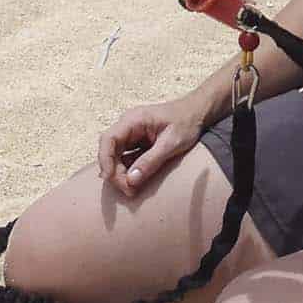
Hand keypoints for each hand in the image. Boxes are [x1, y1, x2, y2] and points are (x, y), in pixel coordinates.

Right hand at [97, 94, 213, 196]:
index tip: (109, 178)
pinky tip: (135, 181)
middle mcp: (128, 125)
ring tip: (132, 189)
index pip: (108, 139)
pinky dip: (128, 170)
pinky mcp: (137, 142)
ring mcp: (132, 133)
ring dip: (120, 173)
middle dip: (115, 172)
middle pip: (110, 151)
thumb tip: (130, 180)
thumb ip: (151, 161)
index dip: (105, 160)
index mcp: (133, 120)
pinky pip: (126, 157)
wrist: (198, 112)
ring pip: (116, 156)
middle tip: (129, 190)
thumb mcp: (171, 144)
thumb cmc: (186, 122)